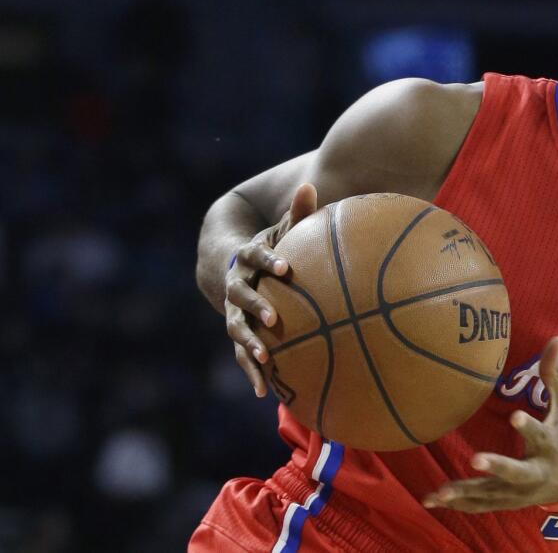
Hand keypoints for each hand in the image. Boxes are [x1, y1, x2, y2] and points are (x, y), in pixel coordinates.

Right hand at [224, 183, 317, 396]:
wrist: (229, 265)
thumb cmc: (268, 247)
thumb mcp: (281, 229)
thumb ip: (297, 212)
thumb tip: (310, 183)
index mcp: (245, 260)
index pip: (255, 258)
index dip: (269, 261)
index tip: (286, 267)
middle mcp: (234, 287)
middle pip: (240, 298)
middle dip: (255, 308)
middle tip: (273, 319)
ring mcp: (232, 312)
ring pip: (236, 330)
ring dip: (249, 345)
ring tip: (264, 360)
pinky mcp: (238, 332)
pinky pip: (242, 354)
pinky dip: (252, 372)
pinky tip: (265, 393)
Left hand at [423, 336, 557, 512]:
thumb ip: (555, 374)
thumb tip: (556, 338)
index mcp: (550, 445)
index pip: (539, 434)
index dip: (527, 426)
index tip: (514, 416)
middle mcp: (536, 472)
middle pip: (516, 472)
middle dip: (498, 466)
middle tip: (476, 459)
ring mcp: (520, 491)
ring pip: (492, 494)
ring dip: (466, 493)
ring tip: (438, 492)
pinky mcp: (508, 501)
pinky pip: (481, 504)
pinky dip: (459, 503)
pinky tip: (433, 499)